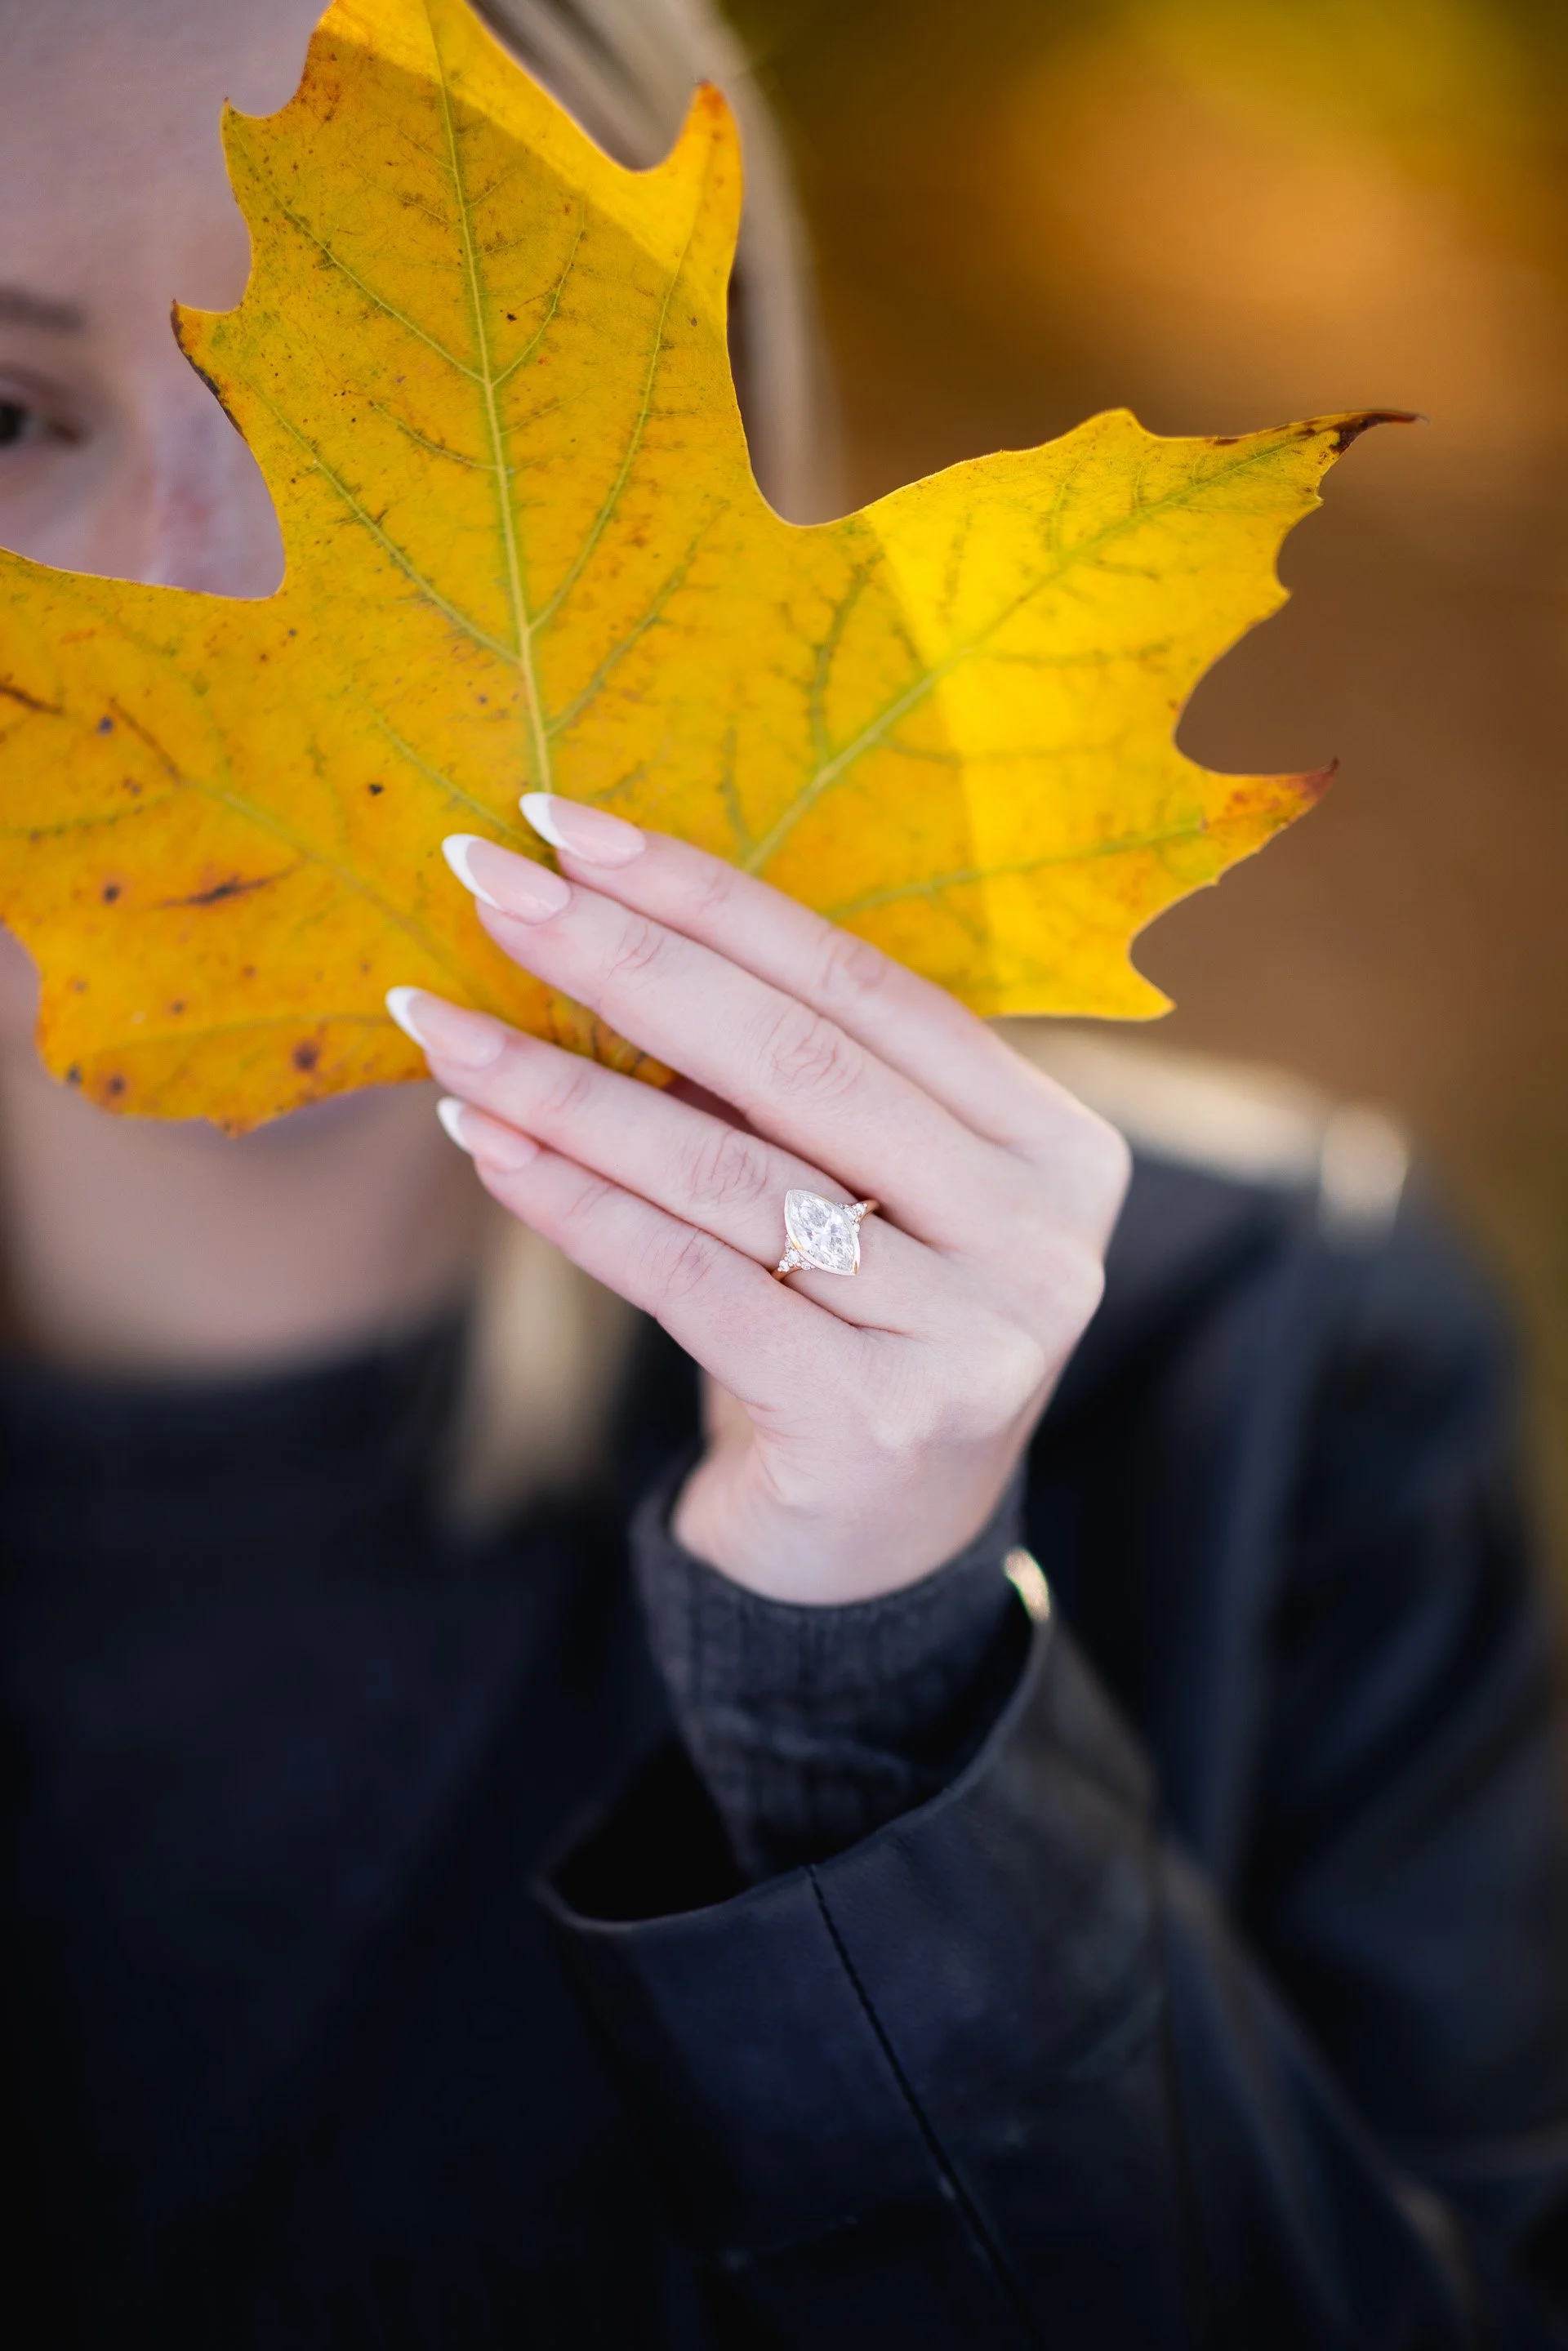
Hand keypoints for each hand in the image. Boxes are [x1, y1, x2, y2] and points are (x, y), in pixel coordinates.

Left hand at [387, 796, 1129, 1604]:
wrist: (869, 1559)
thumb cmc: (848, 1333)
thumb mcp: (848, 1192)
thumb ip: (780, 1085)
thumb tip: (596, 924)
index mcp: (1054, 1142)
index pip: (864, 985)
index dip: (709, 898)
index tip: (568, 828)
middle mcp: (1040, 1232)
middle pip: (801, 1060)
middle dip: (625, 960)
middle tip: (487, 882)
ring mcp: (973, 1334)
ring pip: (732, 1172)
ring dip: (568, 1090)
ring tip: (445, 1028)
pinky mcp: (876, 1421)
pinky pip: (692, 1280)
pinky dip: (576, 1206)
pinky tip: (487, 1146)